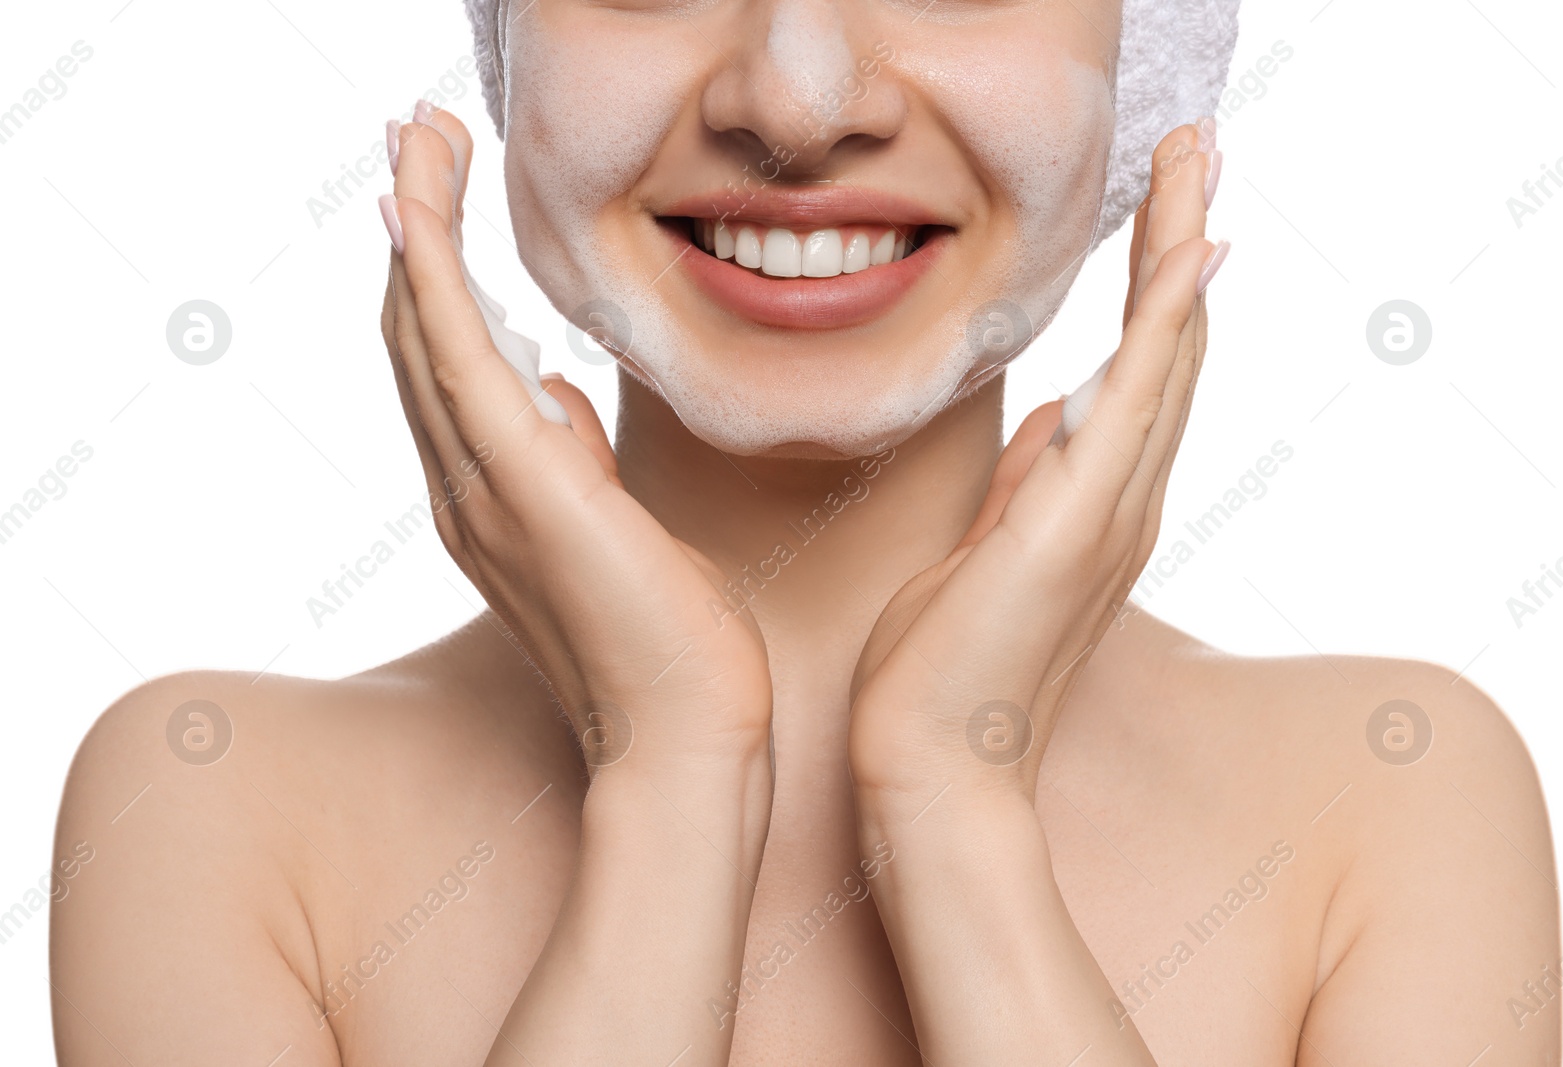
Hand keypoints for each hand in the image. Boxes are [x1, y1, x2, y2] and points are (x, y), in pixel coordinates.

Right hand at [378, 104, 772, 775]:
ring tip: (411, 138)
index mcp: (491, 495)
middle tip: (409, 136)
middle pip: (417, 333)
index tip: (435, 194)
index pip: (446, 363)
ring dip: (417, 226)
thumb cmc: (664, 638)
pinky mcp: (526, 486)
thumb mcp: (614, 527)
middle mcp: (466, 489)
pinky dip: (435, 279)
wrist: (685, 731)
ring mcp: (485, 489)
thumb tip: (558, 401)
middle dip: (414, 227)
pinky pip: (462, 359)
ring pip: (426, 331)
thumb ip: (571, 462)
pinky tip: (420, 211)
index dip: (433, 273)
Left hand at [848, 122, 1225, 807]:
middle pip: (1170, 351)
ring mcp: (1107, 515)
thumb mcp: (984, 554)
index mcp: (1093, 508)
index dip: (1161, 293)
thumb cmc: (944, 671)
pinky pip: (1132, 405)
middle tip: (1200, 153)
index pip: (1139, 378)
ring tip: (1197, 164)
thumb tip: (1048, 425)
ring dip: (1181, 254)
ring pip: (1165, 360)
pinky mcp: (1074, 528)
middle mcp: (1120, 504)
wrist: (931, 766)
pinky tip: (1182, 260)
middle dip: (1183, 245)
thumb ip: (1026, 487)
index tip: (1172, 218)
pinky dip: (1161, 328)